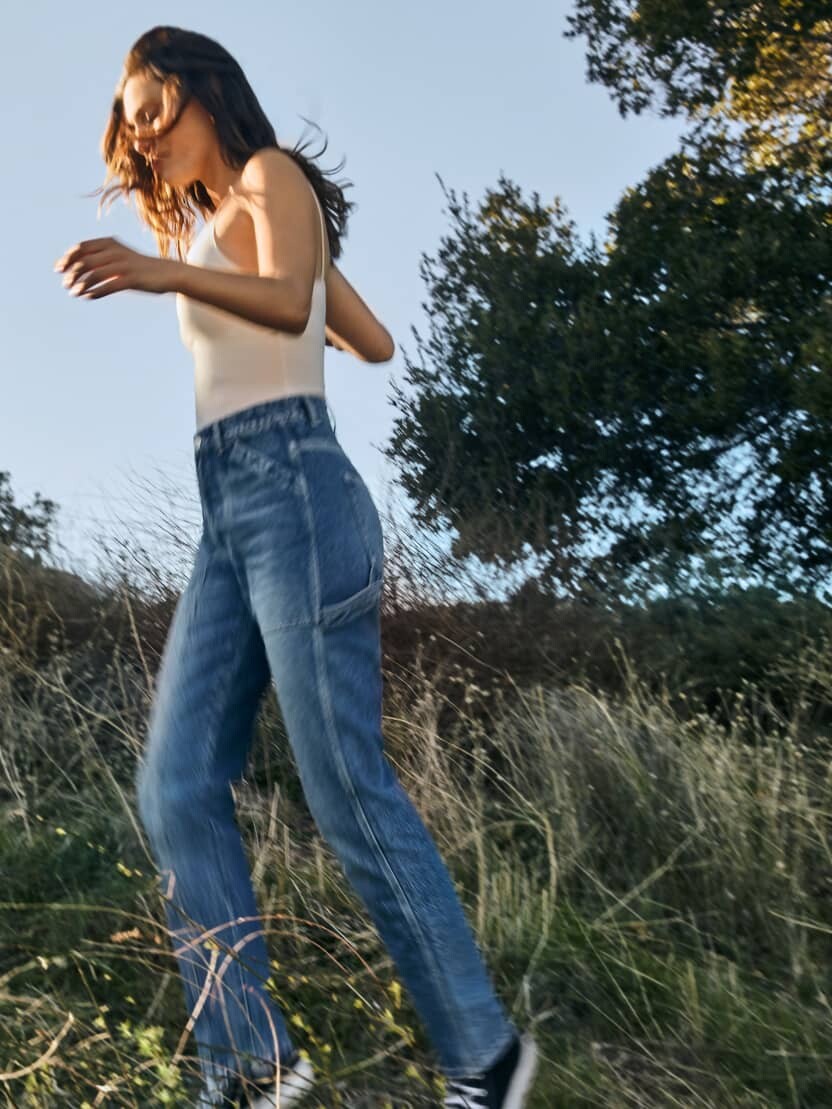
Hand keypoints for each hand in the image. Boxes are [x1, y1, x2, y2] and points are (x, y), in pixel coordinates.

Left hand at [54, 236, 173, 298]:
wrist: (167, 273)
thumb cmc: (140, 267)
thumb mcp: (119, 257)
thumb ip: (100, 259)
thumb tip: (77, 269)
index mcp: (110, 243)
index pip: (81, 247)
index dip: (67, 258)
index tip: (58, 269)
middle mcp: (115, 251)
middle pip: (85, 260)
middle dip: (71, 273)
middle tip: (65, 285)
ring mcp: (123, 265)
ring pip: (94, 274)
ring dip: (81, 284)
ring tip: (74, 292)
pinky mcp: (131, 279)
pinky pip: (108, 286)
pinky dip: (95, 292)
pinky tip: (88, 297)